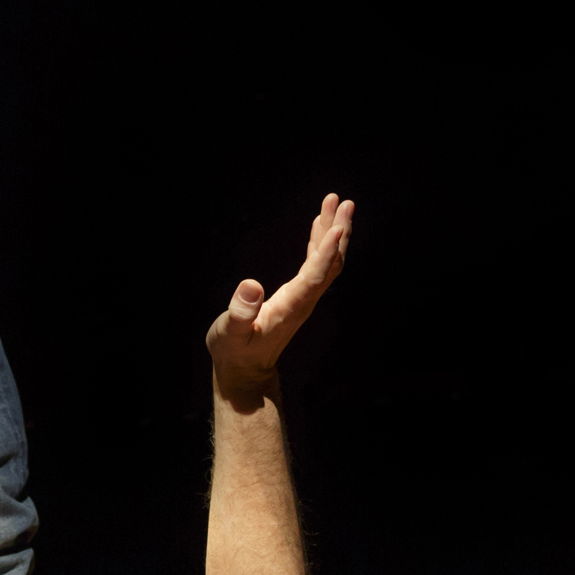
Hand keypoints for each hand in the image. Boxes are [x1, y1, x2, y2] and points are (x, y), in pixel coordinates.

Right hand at [206, 195, 353, 399]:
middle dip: (338, 232)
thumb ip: (240, 313)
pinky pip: (316, 266)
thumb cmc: (234, 352)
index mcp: (290, 307)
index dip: (326, 251)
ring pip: (326, 262)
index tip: (337, 226)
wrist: (245, 370)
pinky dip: (320, 243)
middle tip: (344, 203)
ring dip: (332, 232)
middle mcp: (303, 301)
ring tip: (335, 203)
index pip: (314, 276)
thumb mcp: (229, 334)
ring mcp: (303, 298)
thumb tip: (251, 286)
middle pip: (330, 264)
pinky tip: (319, 224)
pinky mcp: (297, 296)